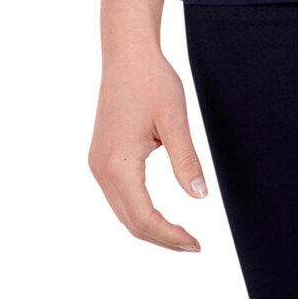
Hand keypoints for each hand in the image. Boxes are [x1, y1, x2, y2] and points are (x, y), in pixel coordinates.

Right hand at [88, 46, 207, 250]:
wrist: (127, 54)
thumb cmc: (152, 80)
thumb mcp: (175, 119)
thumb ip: (185, 159)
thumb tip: (199, 197)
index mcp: (117, 164)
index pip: (143, 218)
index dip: (169, 236)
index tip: (195, 243)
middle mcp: (101, 170)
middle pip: (130, 221)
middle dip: (161, 238)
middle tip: (193, 244)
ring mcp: (98, 164)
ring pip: (123, 211)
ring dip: (149, 226)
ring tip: (180, 234)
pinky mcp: (101, 157)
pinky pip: (119, 196)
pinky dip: (138, 211)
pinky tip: (159, 213)